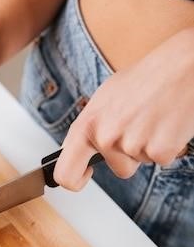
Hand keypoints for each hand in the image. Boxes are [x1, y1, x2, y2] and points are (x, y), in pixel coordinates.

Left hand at [54, 28, 193, 189]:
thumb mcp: (105, 99)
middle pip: (118, 169)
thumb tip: (78, 152)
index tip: (87, 174)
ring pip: (139, 163)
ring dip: (148, 147)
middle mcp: (105, 137)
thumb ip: (91, 128)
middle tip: (140, 128)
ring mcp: (132, 145)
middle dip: (129, 157)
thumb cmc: (146, 78)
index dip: (75, 181)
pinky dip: (167, 146)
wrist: (183, 65)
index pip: (65, 173)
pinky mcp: (159, 151)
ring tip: (154, 118)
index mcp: (87, 124)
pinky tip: (168, 122)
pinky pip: (160, 160)